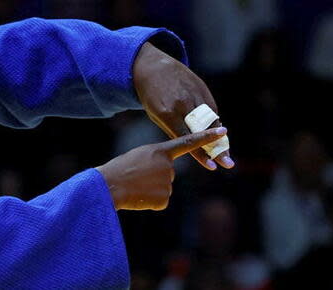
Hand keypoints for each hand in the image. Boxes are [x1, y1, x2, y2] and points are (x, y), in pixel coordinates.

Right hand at [96, 127, 226, 209]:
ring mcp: (168, 183)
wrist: (109, 186)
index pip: (189, 142)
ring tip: (135, 186)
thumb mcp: (139, 157)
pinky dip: (150, 201)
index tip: (224, 130)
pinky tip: (139, 197)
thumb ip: (156, 162)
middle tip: (136, 177)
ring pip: (164, 188)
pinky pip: (160, 201)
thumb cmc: (119, 169)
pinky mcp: (165, 199)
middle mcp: (168, 166)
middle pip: (167, 173)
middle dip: (154, 177)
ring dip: (150, 189)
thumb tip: (165, 180)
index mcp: (160, 151)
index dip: (207, 137)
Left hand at [132, 42, 233, 169]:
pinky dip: (214, 121)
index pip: (186, 138)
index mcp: (167, 113)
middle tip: (228, 163)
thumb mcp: (156, 115)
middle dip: (217, 149)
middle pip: (204, 132)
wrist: (153, 67)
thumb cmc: (152, 97)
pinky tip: (218, 132)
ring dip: (219, 137)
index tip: (212, 166)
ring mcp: (193, 95)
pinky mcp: (201, 88)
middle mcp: (182, 104)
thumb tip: (194, 147)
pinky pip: (211, 109)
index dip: (200, 154)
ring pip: (211, 120)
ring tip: (225, 152)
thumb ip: (175, 130)